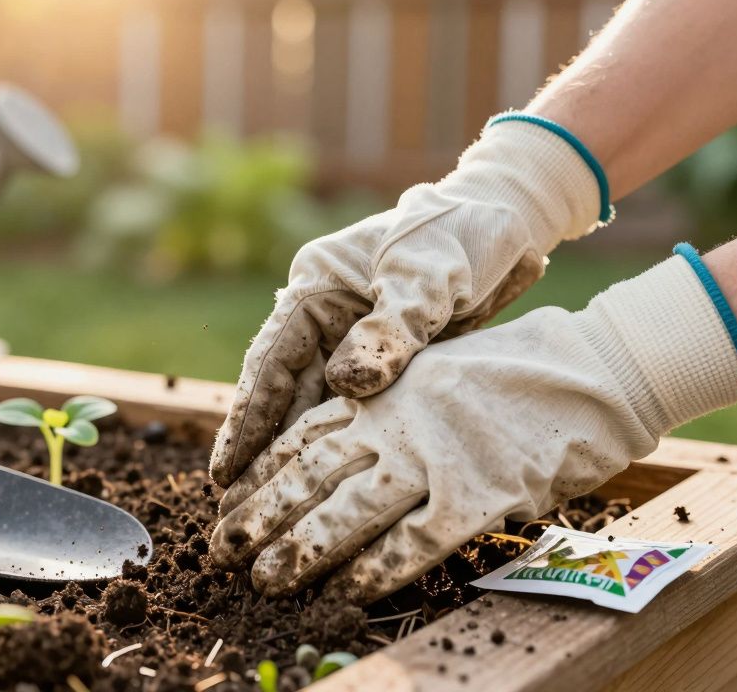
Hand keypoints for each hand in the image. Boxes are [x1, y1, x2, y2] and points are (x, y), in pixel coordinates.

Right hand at [208, 118, 605, 486]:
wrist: (510, 222)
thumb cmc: (464, 235)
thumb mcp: (429, 275)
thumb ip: (392, 327)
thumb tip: (346, 384)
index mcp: (317, 286)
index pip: (270, 360)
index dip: (247, 419)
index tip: (226, 469)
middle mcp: (323, 318)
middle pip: (280, 393)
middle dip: (259, 451)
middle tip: (235, 510)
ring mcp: (351, 341)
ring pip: (312, 408)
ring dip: (293, 457)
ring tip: (270, 513)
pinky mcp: (384, 361)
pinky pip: (352, 412)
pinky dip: (337, 447)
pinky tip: (327, 490)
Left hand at [210, 255, 736, 602]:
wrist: (591, 370)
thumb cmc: (513, 370)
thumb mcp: (431, 371)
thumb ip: (382, 405)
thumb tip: (332, 447)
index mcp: (384, 389)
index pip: (304, 436)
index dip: (261, 474)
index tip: (227, 502)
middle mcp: (397, 421)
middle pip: (311, 476)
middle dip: (261, 516)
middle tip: (221, 550)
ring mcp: (435, 458)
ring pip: (349, 512)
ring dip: (301, 550)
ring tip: (265, 580)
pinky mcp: (477, 496)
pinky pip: (412, 543)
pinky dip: (375, 572)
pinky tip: (344, 595)